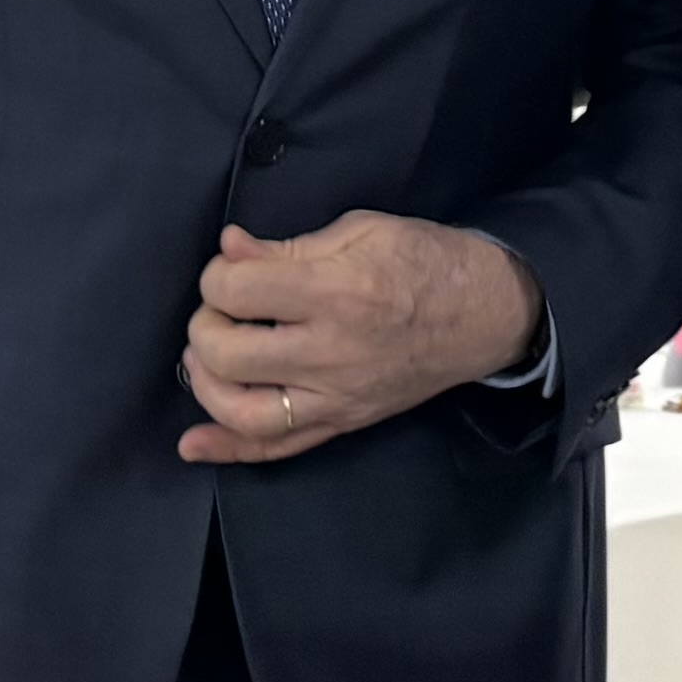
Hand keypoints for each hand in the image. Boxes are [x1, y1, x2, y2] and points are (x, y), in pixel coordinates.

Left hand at [181, 213, 541, 464]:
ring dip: (207, 384)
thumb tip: (229, 248)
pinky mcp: (345, 422)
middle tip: (223, 308)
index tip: (232, 268)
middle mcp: (331, 352)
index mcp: (336, 291)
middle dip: (205, 326)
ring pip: (243, 411)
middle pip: (227, 353)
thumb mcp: (363, 231)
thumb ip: (288, 246)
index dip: (217, 276)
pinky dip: (230, 450)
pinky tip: (193, 444)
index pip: (236, 292)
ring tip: (208, 356)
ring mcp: (337, 396)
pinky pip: (280, 448)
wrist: (489, 313)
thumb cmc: (429, 261)